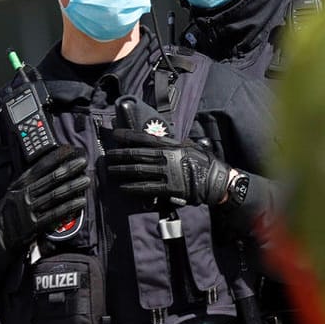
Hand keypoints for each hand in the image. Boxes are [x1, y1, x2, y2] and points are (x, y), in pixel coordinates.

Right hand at [0, 146, 92, 252]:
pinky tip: (81, 201)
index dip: (56, 157)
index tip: (69, 149)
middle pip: (51, 179)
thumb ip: (31, 180)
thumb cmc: (11, 209)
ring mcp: (29, 209)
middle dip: (69, 169)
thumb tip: (53, 167)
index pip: (40, 166)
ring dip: (73, 186)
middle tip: (82, 162)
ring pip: (55, 195)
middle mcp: (24, 194)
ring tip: (86, 180)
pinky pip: (55, 213)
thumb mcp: (16, 190)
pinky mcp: (34, 224)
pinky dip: (70, 206)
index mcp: (21, 183)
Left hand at [99, 128, 232, 206]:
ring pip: (137, 170)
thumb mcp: (189, 146)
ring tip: (111, 170)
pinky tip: (123, 188)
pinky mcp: (168, 188)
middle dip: (119, 154)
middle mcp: (166, 156)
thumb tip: (159, 141)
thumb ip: (173, 144)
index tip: (116, 135)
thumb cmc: (204, 162)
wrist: (216, 181)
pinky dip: (132, 187)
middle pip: (136, 154)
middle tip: (108, 155)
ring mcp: (166, 172)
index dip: (128, 136)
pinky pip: (145, 188)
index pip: (144, 138)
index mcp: (171, 145)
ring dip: (121, 170)